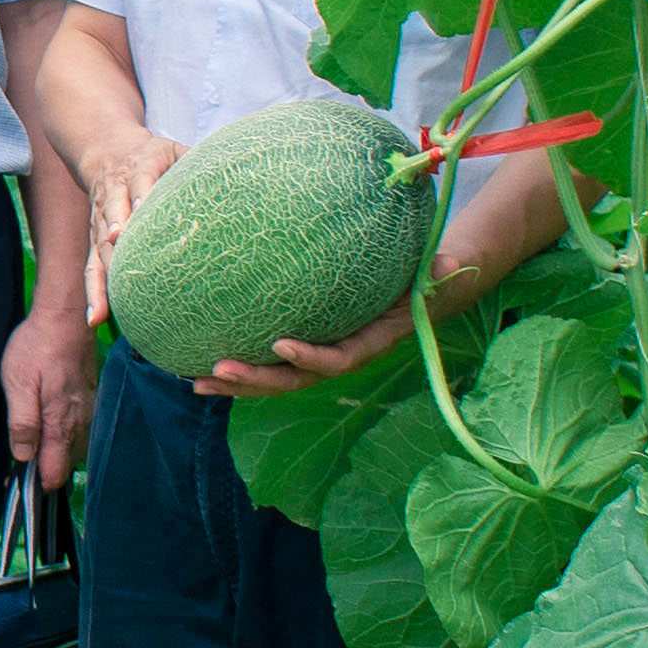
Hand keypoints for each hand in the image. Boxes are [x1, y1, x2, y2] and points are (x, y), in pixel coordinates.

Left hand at [2, 303, 92, 489]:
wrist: (66, 317)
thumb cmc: (37, 347)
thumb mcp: (18, 384)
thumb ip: (23, 423)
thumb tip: (23, 457)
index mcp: (61, 423)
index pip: (55, 473)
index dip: (36, 482)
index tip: (17, 479)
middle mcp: (80, 423)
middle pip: (65, 465)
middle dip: (45, 469)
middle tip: (19, 456)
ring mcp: (88, 411)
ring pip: (74, 448)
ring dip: (54, 452)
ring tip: (30, 440)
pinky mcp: (90, 400)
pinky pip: (80, 430)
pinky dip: (64, 435)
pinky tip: (48, 422)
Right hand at [70, 127, 179, 329]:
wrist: (107, 151)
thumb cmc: (154, 156)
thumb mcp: (174, 149)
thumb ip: (197, 163)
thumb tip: (239, 175)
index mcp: (139, 168)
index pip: (140, 180)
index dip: (141, 193)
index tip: (143, 206)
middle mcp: (114, 195)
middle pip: (113, 215)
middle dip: (115, 231)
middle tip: (119, 243)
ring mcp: (101, 220)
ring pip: (100, 249)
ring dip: (102, 277)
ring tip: (105, 306)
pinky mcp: (96, 239)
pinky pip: (93, 267)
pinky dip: (94, 292)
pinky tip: (95, 318)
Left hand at [204, 210, 530, 398]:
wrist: (421, 293)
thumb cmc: (425, 279)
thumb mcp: (436, 276)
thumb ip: (440, 275)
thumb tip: (451, 265)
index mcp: (369, 342)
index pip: (338, 359)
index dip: (311, 357)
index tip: (280, 344)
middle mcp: (340, 355)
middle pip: (294, 379)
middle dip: (256, 380)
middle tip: (217, 369)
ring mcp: (318, 355)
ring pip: (275, 378)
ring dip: (236, 382)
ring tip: (196, 381)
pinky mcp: (303, 348)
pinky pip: (269, 364)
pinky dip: (237, 368)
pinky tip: (197, 366)